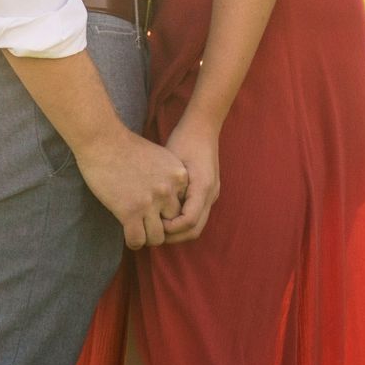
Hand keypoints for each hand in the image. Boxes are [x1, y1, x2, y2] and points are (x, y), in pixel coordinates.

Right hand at [80, 130, 189, 251]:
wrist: (102, 140)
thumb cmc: (126, 146)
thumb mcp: (160, 158)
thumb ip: (170, 177)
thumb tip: (172, 198)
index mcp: (179, 176)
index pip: (184, 207)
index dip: (170, 212)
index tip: (157, 212)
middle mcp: (168, 190)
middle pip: (173, 223)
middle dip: (161, 227)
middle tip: (148, 225)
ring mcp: (150, 202)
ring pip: (157, 237)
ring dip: (147, 237)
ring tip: (138, 232)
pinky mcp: (130, 212)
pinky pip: (138, 240)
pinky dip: (133, 242)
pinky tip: (128, 235)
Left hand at [160, 114, 222, 242]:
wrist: (202, 127)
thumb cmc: (184, 140)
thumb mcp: (171, 162)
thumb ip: (168, 186)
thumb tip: (154, 210)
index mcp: (202, 187)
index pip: (188, 222)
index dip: (170, 229)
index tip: (152, 225)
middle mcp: (211, 194)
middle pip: (195, 229)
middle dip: (173, 237)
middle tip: (152, 235)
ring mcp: (212, 194)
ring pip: (197, 224)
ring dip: (178, 231)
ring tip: (157, 228)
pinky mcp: (208, 192)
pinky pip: (197, 215)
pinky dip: (182, 221)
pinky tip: (165, 216)